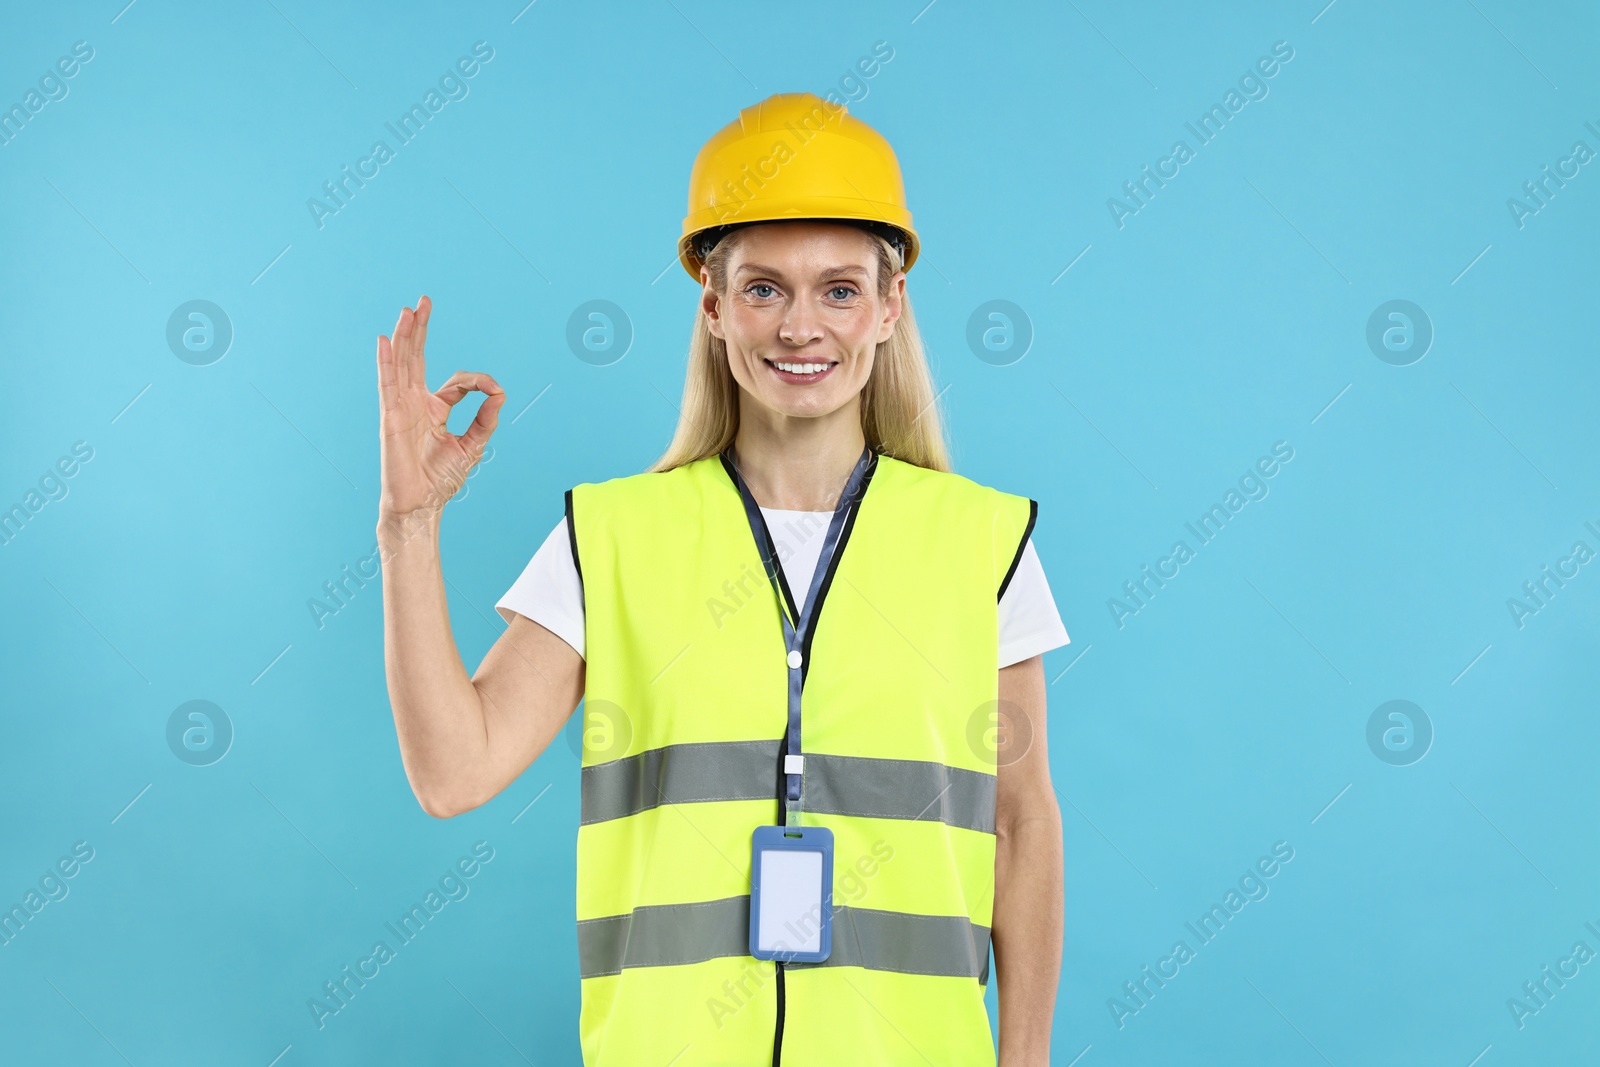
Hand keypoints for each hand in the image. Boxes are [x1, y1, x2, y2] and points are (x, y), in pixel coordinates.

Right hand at [376, 295, 504, 525]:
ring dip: (405, 336)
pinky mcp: (390, 418)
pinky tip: (384, 341)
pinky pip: (386, 385)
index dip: (478, 381)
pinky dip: (386, 362)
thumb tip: (500, 395)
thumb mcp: (472, 446)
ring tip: (408, 310)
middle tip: (423, 301)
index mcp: (434, 410)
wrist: (421, 505)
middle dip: (420, 330)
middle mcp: (415, 404)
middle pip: (416, 358)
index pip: (456, 382)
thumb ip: (485, 420)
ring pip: (401, 364)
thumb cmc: (441, 480)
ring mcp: (400, 408)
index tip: (494, 391)